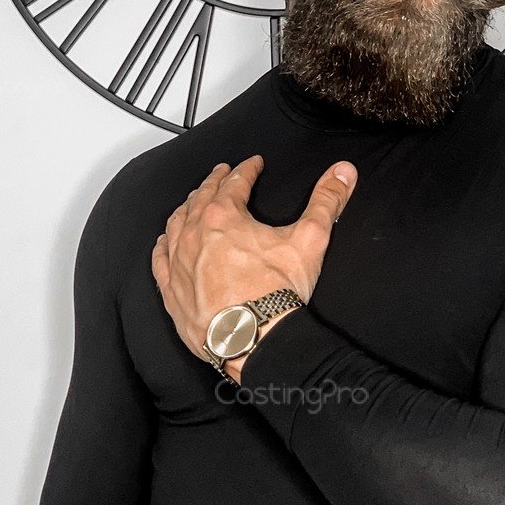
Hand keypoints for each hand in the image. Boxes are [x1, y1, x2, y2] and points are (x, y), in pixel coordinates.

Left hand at [151, 154, 356, 371]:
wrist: (254, 339)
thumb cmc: (277, 292)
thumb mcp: (310, 239)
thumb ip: (326, 201)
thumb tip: (343, 172)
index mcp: (223, 216)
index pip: (235, 182)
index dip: (247, 169)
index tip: (253, 164)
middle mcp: (194, 234)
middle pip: (201, 198)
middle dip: (214, 182)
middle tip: (222, 173)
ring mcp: (179, 263)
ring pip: (176, 224)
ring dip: (187, 208)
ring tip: (195, 201)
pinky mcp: (172, 291)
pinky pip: (160, 261)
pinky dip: (164, 245)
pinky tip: (166, 241)